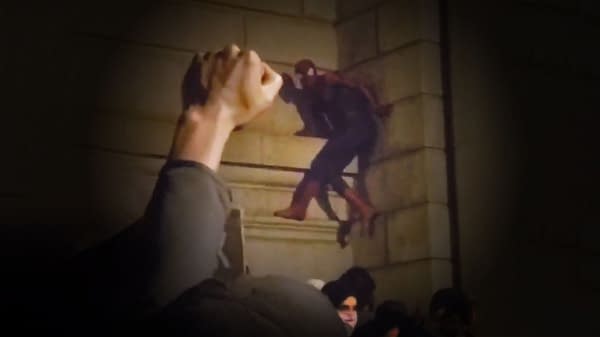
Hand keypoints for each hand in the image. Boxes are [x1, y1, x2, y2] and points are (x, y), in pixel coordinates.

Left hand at [171, 45, 280, 170]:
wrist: (207, 116)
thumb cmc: (239, 109)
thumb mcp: (266, 100)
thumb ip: (274, 81)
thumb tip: (270, 74)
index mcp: (250, 57)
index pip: (257, 65)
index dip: (255, 79)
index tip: (249, 92)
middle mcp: (231, 50)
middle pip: (239, 60)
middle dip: (239, 70)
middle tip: (234, 89)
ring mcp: (212, 54)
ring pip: (223, 60)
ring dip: (223, 69)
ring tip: (220, 88)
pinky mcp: (196, 61)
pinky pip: (207, 62)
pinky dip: (208, 70)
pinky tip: (208, 84)